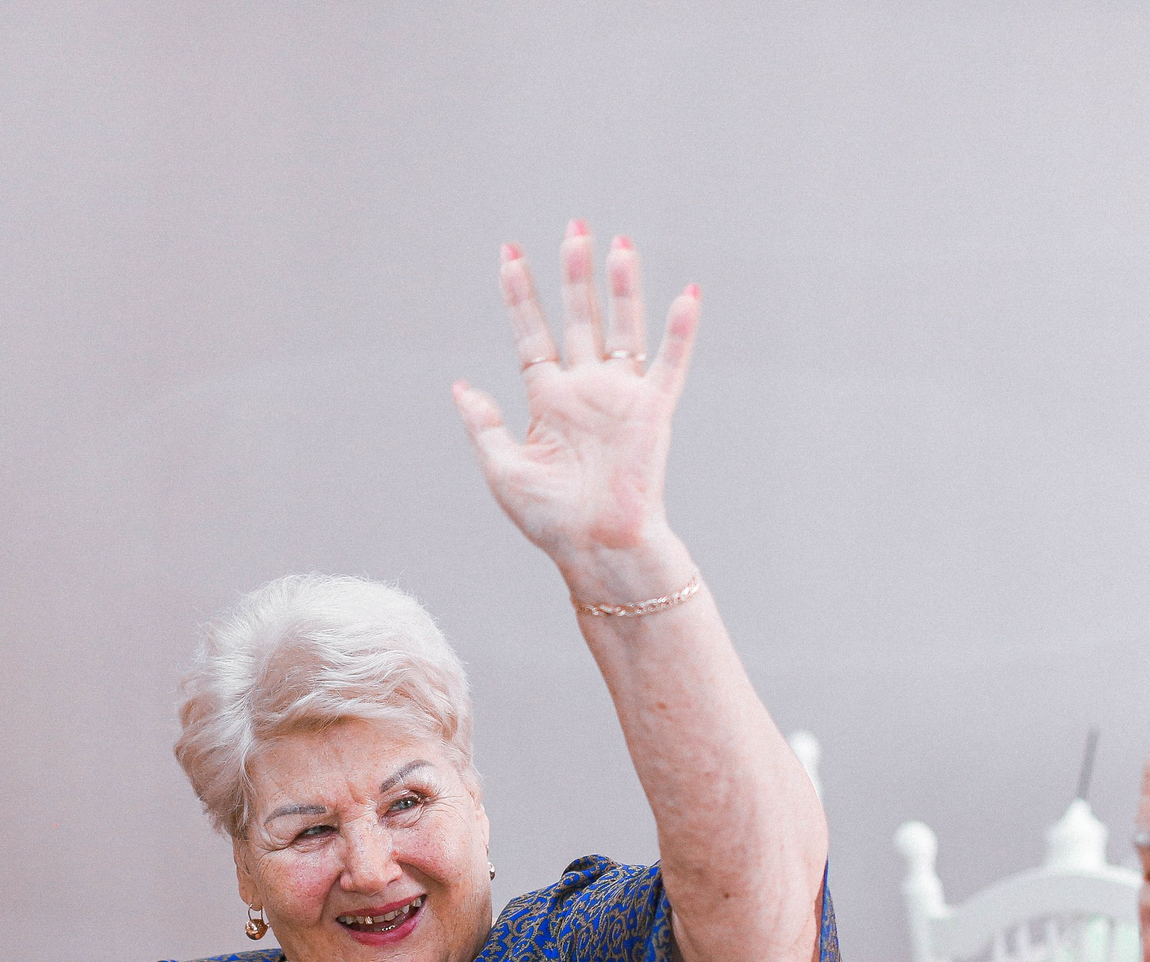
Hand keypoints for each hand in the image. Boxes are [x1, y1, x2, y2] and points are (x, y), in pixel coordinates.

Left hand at [452, 222, 699, 590]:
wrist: (595, 548)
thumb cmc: (550, 519)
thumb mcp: (501, 469)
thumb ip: (484, 425)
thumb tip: (461, 386)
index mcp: (547, 400)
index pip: (532, 333)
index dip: (520, 294)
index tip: (509, 253)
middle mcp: (585, 390)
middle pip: (578, 317)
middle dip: (574, 273)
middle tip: (574, 226)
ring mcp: (620, 397)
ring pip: (622, 327)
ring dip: (620, 286)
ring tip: (617, 242)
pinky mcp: (653, 412)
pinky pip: (670, 364)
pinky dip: (681, 331)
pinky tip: (688, 294)